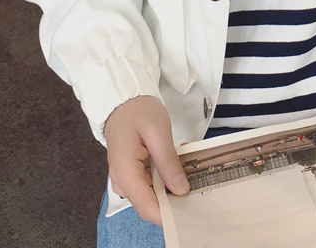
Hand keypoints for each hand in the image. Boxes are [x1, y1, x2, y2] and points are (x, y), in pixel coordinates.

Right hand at [103, 95, 189, 225]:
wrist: (123, 101)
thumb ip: (168, 163)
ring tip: (183, 160)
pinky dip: (165, 176)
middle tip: (194, 176)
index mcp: (125, 172)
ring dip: (171, 183)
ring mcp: (126, 180)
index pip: (147, 207)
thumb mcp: (158, 132)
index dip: (169, 214)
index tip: (190, 208)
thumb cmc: (137, 111)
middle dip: (174, 196)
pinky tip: (174, 160)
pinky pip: (150, 184)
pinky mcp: (132, 175)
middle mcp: (122, 182)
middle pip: (151, 204)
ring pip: (153, 195)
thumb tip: (181, 190)